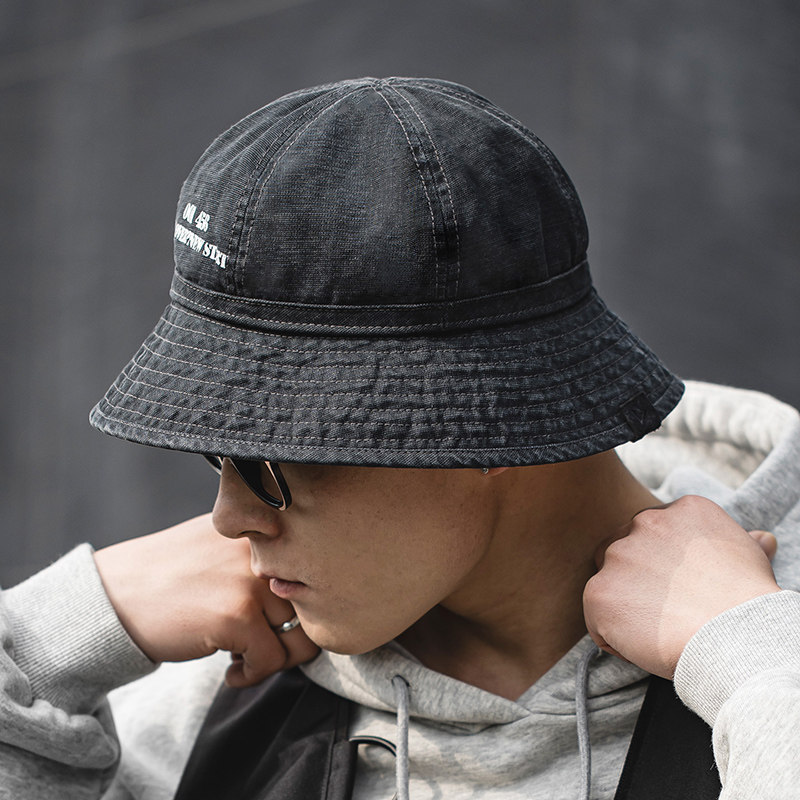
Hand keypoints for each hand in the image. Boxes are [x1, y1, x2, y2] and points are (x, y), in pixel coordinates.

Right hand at [94, 513, 319, 686]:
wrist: (115, 595)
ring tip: (248, 658)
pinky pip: (270, 660)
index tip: (277, 622)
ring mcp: (250, 581)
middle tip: (267, 649)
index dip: (301, 607)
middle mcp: (263, 550)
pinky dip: (252, 675)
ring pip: (299, 637)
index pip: (314, 574)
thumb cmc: (170, 575)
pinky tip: (229, 671)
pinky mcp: (236, 616)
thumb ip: (263, 558)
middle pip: (313, 608)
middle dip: (294, 639)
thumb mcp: (221, 544)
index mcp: (263, 531)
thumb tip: (314, 598)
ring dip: (277, 659)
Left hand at [583, 495, 779, 678]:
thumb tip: (760, 539)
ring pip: (609, 583)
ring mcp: (618, 555)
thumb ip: (743, 543)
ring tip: (660, 630)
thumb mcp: (752, 559)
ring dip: (625, 606)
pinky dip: (614, 636)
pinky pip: (596, 618)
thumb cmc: (748, 603)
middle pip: (624, 550)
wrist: (735, 636)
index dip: (665, 565)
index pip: (655, 532)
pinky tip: (645, 645)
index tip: (684, 587)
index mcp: (682, 510)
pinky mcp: (599, 591)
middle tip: (665, 610)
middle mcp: (645, 523)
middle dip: (636, 579)